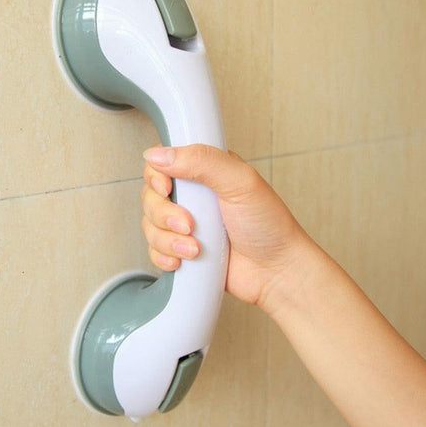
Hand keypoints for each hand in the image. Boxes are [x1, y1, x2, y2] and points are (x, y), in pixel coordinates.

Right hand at [141, 144, 308, 310]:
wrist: (275, 272)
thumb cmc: (268, 225)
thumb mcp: (240, 182)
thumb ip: (202, 161)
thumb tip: (159, 154)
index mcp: (204, 171)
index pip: (161, 162)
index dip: (156, 176)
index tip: (167, 189)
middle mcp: (192, 195)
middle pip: (150, 196)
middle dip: (165, 215)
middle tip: (190, 224)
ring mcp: (184, 223)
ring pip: (150, 225)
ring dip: (168, 240)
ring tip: (195, 248)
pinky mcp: (181, 249)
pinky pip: (154, 250)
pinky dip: (165, 256)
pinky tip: (184, 260)